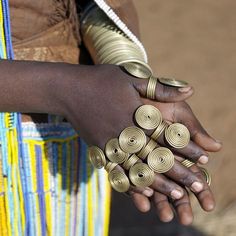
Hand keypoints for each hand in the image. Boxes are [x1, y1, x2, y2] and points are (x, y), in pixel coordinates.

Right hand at [58, 64, 220, 224]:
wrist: (69, 90)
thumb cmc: (101, 80)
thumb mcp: (131, 77)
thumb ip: (160, 88)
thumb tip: (191, 91)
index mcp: (137, 115)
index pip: (167, 135)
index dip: (186, 147)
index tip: (204, 157)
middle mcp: (125, 133)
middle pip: (156, 155)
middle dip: (178, 171)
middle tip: (196, 185)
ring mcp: (111, 143)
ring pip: (138, 168)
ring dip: (158, 183)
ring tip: (175, 194)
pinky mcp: (99, 149)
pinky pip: (117, 170)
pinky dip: (131, 182)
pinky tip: (142, 193)